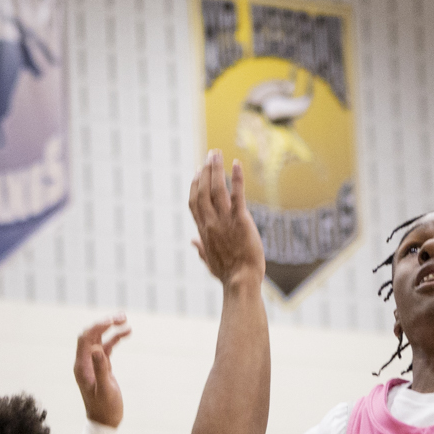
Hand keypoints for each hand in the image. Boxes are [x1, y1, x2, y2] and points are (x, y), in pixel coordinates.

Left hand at [73, 314, 131, 428]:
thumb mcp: (104, 389)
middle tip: (122, 316)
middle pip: (92, 335)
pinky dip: (116, 339)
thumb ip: (100, 369)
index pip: (86, 338)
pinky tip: (127, 333)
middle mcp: (84, 361)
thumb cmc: (105, 408)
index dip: (98, 326)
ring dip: (111, 329)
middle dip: (105, 323)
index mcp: (82, 365)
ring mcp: (93, 363)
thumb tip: (97, 348)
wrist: (105, 422)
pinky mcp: (102, 367)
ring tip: (126, 321)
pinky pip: (107, 347)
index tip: (113, 321)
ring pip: (100, 339)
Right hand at [189, 150, 264, 285]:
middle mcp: (210, 222)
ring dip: (216, 169)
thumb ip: (200, 248)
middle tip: (209, 155)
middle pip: (202, 191)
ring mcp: (224, 220)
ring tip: (217, 153)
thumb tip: (192, 241)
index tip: (197, 173)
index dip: (194, 185)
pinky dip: (236, 178)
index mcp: (203, 230)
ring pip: (216, 189)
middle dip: (205, 171)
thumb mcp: (209, 261)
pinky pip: (237, 195)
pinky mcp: (240, 220)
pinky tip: (237, 164)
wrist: (241, 280)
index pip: (194, 203)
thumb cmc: (227, 273)